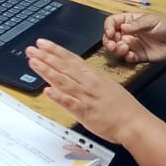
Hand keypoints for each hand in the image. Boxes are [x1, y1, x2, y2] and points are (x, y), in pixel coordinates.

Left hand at [26, 38, 152, 144]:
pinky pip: (70, 103)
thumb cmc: (123, 107)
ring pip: (64, 81)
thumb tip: (75, 74)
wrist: (135, 123)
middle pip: (64, 67)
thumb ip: (89, 80)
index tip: (42, 43)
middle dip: (46, 57)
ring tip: (33, 62)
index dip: (55, 50)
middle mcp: (88, 83)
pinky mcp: (86, 112)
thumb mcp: (106, 85)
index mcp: (93, 76)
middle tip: (30, 49)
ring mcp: (86, 97)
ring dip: (47, 71)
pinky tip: (47, 91)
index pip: (71, 59)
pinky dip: (59, 97)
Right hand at [101, 12, 165, 63]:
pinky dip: (126, 57)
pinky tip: (131, 55)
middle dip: (108, 41)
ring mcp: (133, 45)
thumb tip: (123, 27)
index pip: (112, 22)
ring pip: (117, 48)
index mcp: (130, 21)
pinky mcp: (138, 56)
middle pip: (111, 36)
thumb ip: (137, 24)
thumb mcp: (152, 21)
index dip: (108, 27)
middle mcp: (128, 33)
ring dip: (116, 49)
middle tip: (113, 45)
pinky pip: (128, 58)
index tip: (110, 33)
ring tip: (124, 49)